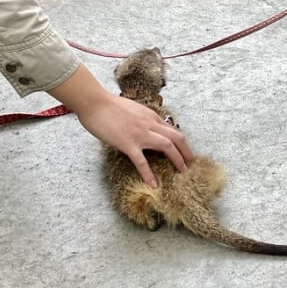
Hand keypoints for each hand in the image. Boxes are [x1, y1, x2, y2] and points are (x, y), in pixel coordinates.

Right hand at [48, 64, 193, 187]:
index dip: (181, 142)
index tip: (186, 153)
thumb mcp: (132, 109)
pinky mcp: (127, 143)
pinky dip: (149, 174)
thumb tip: (146, 128)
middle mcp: (149, 124)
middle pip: (176, 137)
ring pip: (167, 146)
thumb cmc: (108, 105)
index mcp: (150, 116)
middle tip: (191, 165)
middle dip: (187, 152)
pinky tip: (153, 184)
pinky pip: (141, 161)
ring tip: (182, 173)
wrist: (95, 102)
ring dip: (177, 160)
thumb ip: (141, 119)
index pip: (172, 130)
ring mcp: (140, 134)